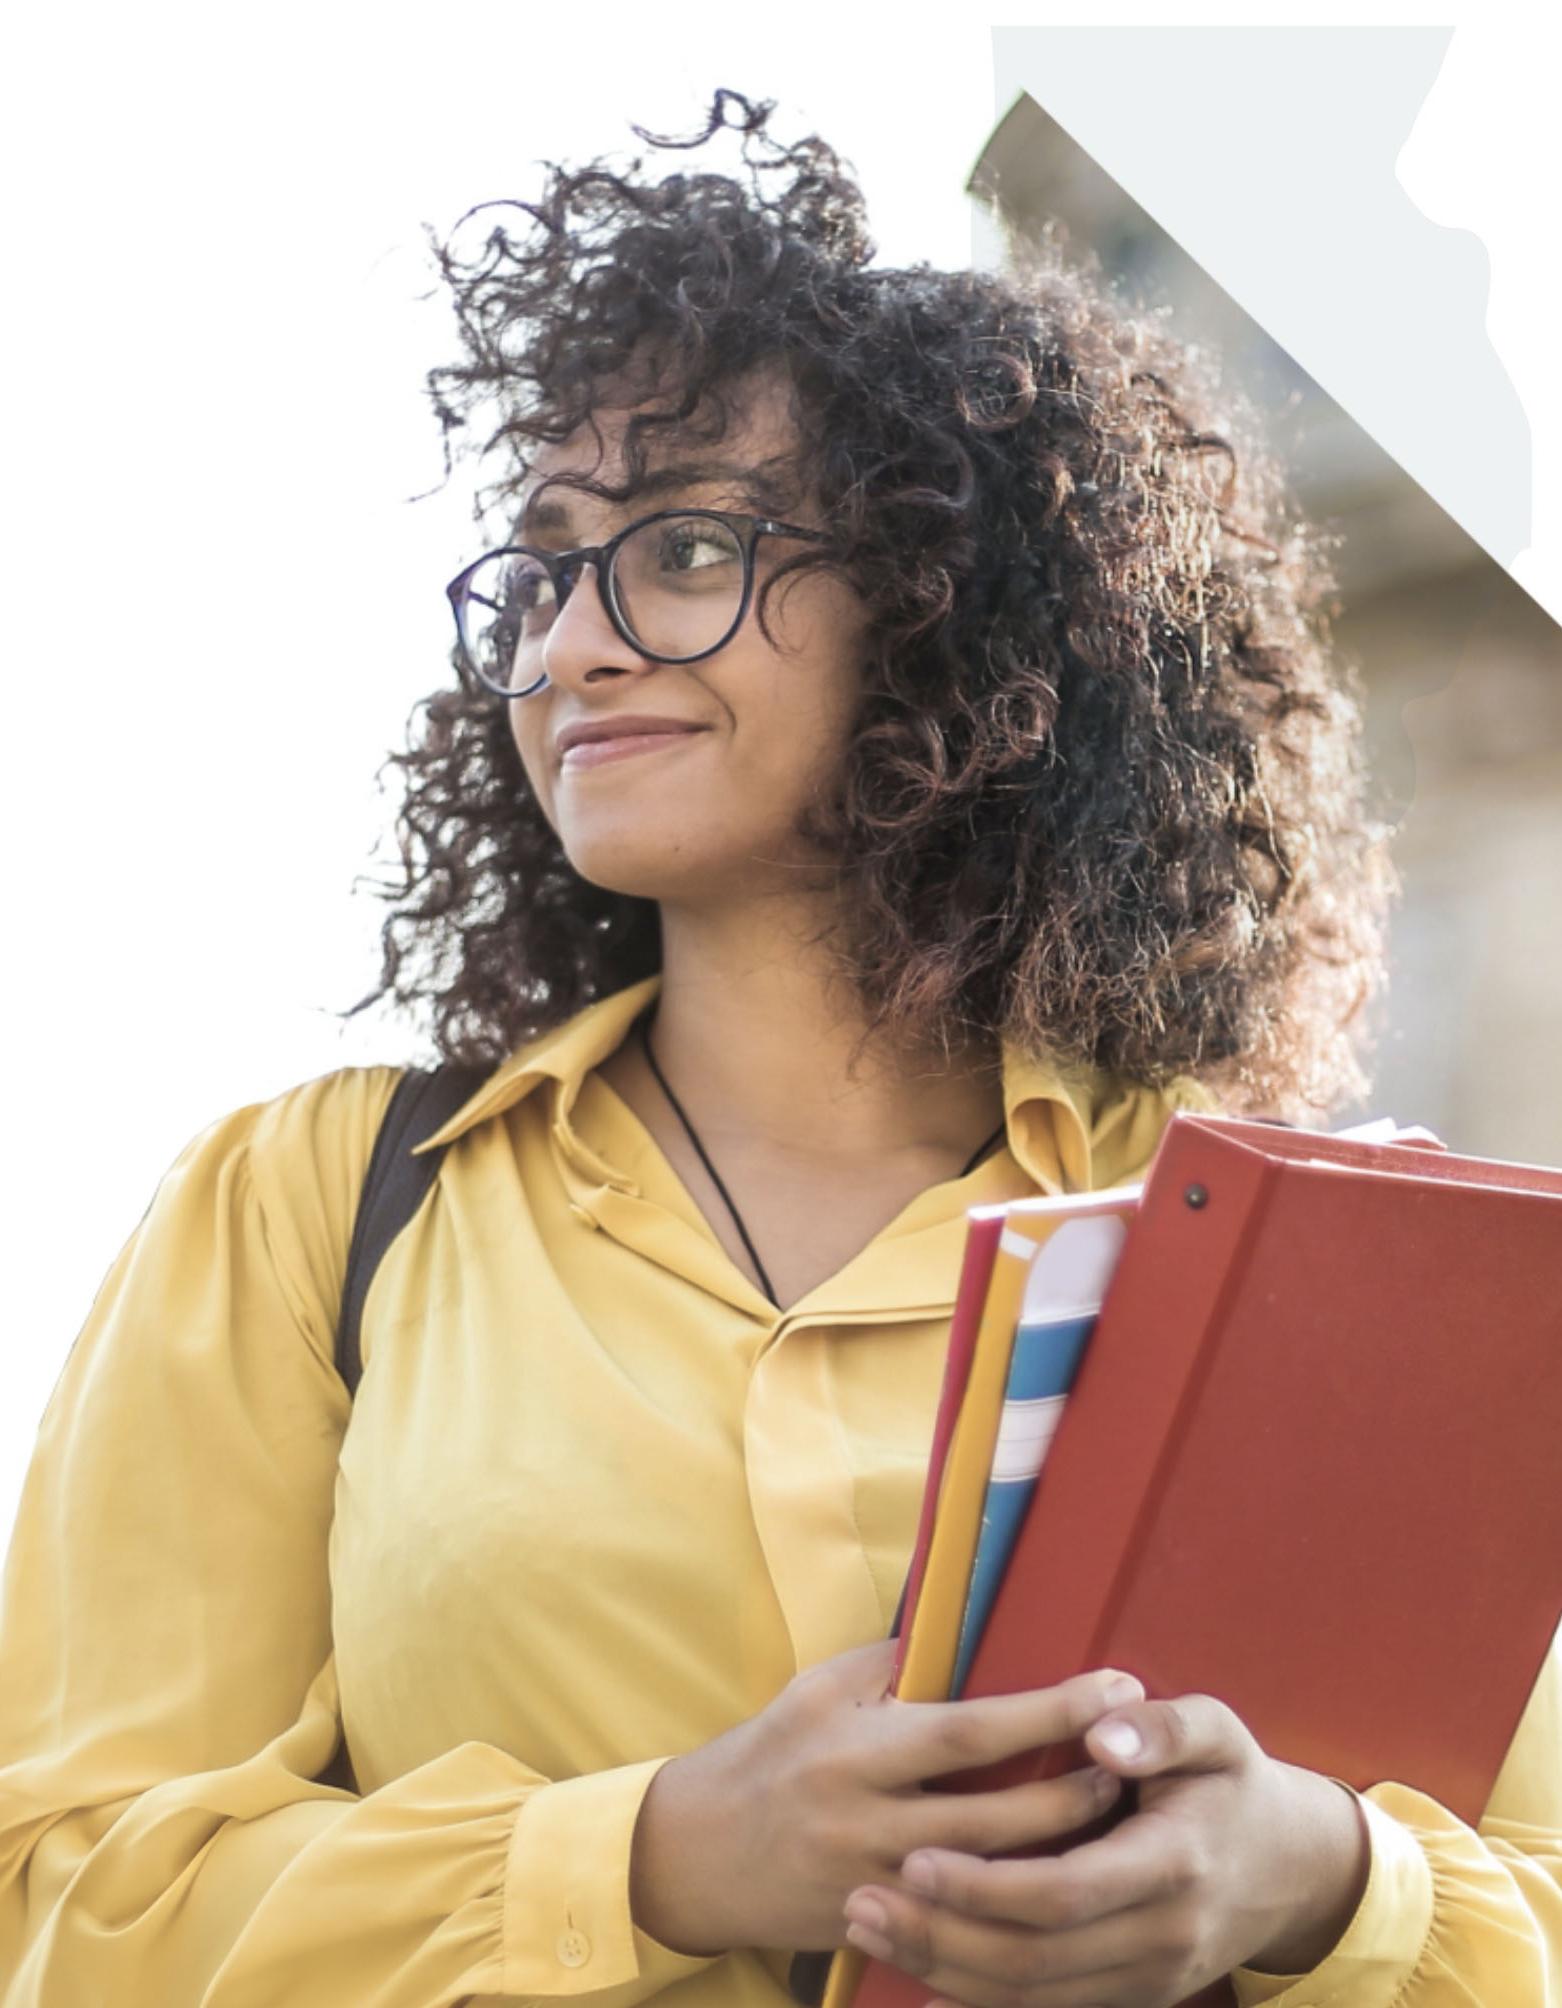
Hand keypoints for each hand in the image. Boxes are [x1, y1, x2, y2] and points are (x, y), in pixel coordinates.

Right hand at [628, 1639, 1144, 1955]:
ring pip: (991, 1882)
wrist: (700, 1851)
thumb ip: (896, 1663)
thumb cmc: (772, 1750)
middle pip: (997, 1819)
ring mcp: (873, 1888)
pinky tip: (1064, 1887)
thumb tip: (974, 1623)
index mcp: (857, 1751)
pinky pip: (962, 1927)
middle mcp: (867, 1823)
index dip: (1049, 1711)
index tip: (1114, 1687)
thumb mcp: (822, 1688)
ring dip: (1060, 1853)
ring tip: (1118, 1819)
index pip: (971, 1731)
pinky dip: (1016, 1906)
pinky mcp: (877, 1931)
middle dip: (1075, 1792)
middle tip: (1136, 1764)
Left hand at [840, 1691, 1370, 2006]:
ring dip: (943, 1970)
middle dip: (941, 1936)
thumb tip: (1103, 1729)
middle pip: (1034, 1959)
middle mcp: (1160, 1939)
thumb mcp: (1217, 1732)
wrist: (1290, 1869)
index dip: (986, 1886)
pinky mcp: (1130, 1998)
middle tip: (861, 1900)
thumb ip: (1162, 1727)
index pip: (1065, 1892)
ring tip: (867, 1928)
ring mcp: (1145, 1981)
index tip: (916, 1858)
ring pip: (1031, 1997)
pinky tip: (919, 1982)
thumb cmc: (1233, 1781)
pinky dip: (980, 2004)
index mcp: (1173, 1864)